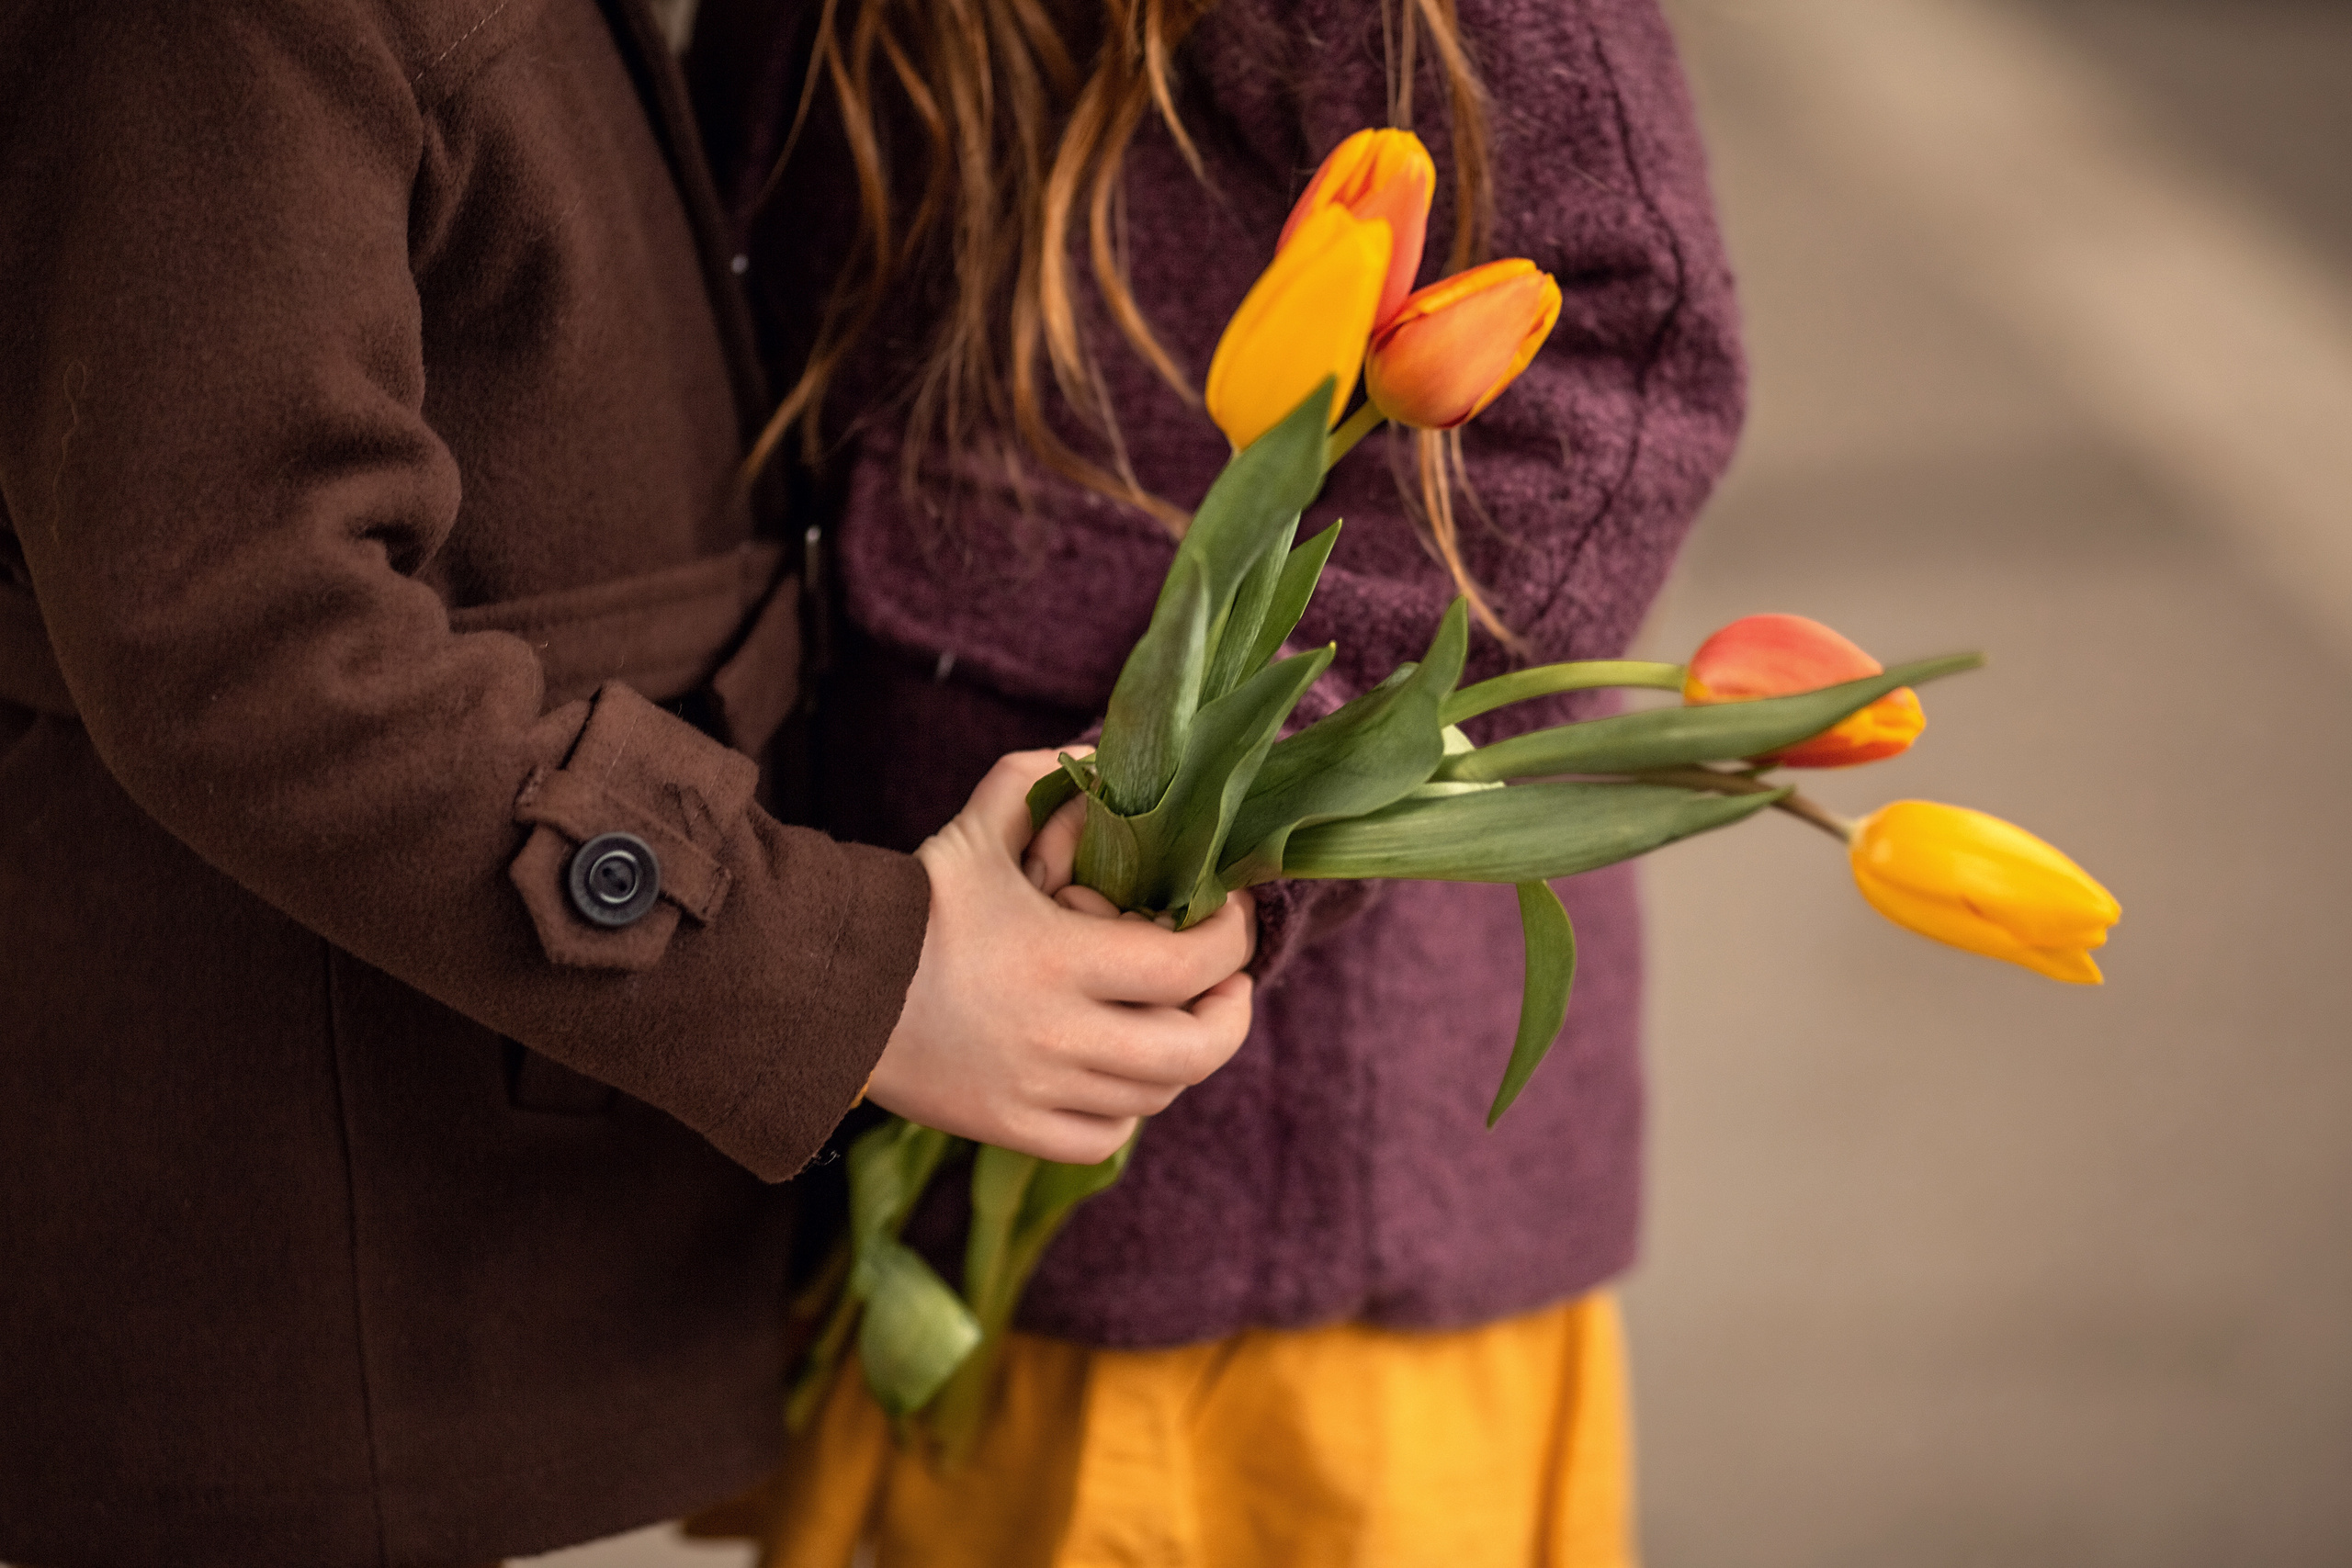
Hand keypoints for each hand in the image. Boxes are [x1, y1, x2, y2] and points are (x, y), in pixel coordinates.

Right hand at [865, 750, 1257, 1164]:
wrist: (828, 988)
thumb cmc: (913, 904)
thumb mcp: (979, 825)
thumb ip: (1042, 778)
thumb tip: (1103, 757)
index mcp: (1059, 959)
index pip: (1189, 964)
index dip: (1230, 939)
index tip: (1229, 913)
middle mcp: (1057, 1036)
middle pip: (1193, 1050)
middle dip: (1230, 1012)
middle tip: (1230, 981)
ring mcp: (1036, 1092)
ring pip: (1155, 1096)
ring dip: (1183, 1056)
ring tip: (1181, 1018)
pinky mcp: (1009, 1129)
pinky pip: (1102, 1138)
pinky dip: (1128, 1110)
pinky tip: (1124, 1074)